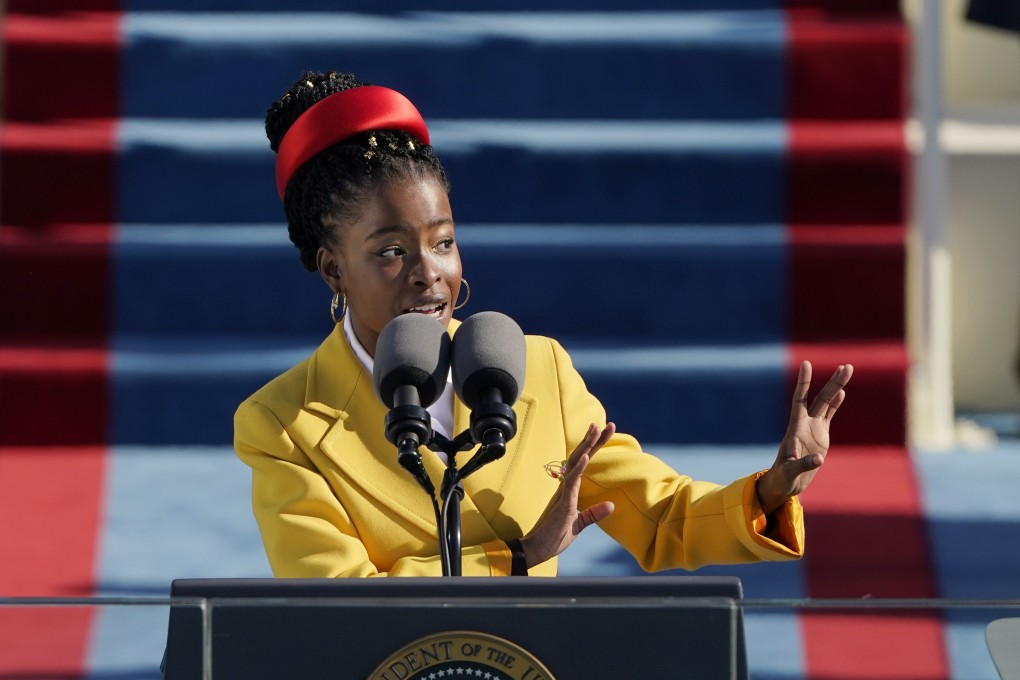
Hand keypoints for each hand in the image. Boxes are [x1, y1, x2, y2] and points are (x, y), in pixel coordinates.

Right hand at [519, 423, 616, 567]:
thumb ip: (593, 514)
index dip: (594, 448)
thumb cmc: (554, 537)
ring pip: (575, 464)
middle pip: (580, 457)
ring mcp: (563, 494)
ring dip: (587, 447)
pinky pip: (571, 483)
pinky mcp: (563, 504)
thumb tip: (612, 505)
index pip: (583, 463)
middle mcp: (565, 487)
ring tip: (596, 430)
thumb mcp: (579, 524)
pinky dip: (578, 468)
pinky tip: (586, 456)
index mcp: (569, 490)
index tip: (604, 432)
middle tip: (607, 424)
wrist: (537, 550)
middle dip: (594, 440)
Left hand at [757, 361, 852, 514]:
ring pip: (826, 403)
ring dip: (837, 388)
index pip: (800, 399)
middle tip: (847, 366)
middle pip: (820, 398)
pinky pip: (829, 416)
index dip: (803, 382)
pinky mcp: (821, 436)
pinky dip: (836, 404)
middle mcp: (805, 423)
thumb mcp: (790, 472)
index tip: (806, 364)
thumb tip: (818, 459)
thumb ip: (802, 465)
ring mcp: (813, 428)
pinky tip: (842, 392)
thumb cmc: (783, 477)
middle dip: (833, 382)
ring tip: (847, 369)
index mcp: (795, 428)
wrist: (786, 483)